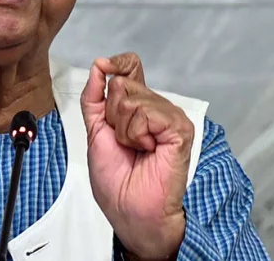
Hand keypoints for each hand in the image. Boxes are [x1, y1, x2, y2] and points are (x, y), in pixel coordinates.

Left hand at [80, 54, 192, 259]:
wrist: (130, 209)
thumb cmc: (117, 181)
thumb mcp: (95, 132)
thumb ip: (94, 98)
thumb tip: (98, 66)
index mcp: (138, 107)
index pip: (131, 68)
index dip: (117, 64)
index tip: (104, 66)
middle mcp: (156, 108)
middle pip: (122, 84)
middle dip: (112, 116)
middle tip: (124, 142)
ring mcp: (169, 117)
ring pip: (131, 100)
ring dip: (124, 130)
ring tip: (136, 150)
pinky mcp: (179, 128)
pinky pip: (146, 113)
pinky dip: (137, 134)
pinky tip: (147, 150)